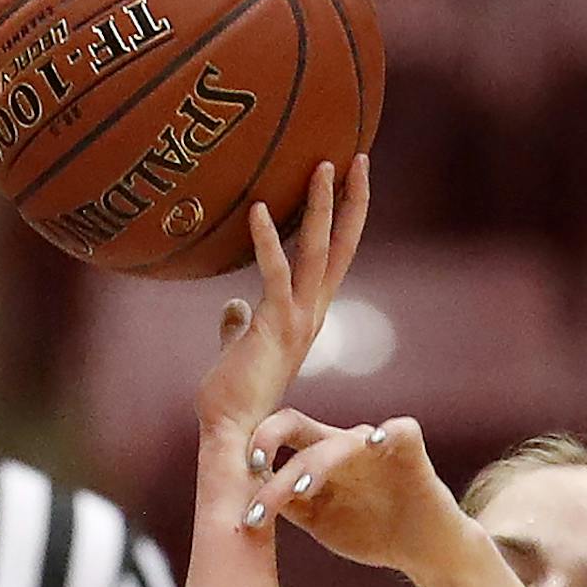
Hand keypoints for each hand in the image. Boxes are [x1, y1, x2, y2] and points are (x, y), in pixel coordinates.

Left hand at [195, 156, 372, 437]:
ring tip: (323, 165)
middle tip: (355, 157)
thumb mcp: (240, 348)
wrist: (232, 429)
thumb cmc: (233, 394)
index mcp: (306, 313)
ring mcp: (297, 318)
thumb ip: (238, 325)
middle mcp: (311, 311)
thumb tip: (231, 304)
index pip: (334, 256)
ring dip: (321, 206)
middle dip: (350, 200)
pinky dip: (265, 240)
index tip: (350, 182)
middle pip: (340, 245)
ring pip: (317, 251)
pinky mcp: (273, 324)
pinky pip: (273, 273)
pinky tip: (255, 209)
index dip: (345, 219)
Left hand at [242, 411, 467, 580]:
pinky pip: (401, 430)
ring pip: (338, 441)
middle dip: (268, 442)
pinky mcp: (410, 452)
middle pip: (295, 425)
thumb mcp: (317, 521)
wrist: (424, 551)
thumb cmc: (369, 531)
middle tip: (252, 467)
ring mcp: (374, 447)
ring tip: (300, 490)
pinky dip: (387, 433)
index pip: (275, 440)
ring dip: (315, 464)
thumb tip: (237, 502)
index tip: (232, 481)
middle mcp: (340, 445)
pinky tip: (373, 442)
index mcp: (315, 458)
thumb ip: (285, 506)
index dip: (251, 453)